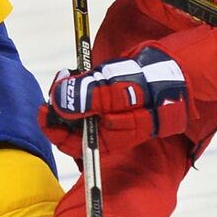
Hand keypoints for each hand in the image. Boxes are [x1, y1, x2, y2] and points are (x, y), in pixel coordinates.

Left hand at [40, 47, 188, 153]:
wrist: (171, 72)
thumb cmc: (147, 89)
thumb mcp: (115, 94)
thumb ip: (86, 99)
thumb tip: (57, 102)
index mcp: (105, 140)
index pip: (69, 143)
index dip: (52, 128)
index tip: (44, 108)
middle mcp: (102, 131)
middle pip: (67, 125)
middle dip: (58, 105)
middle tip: (60, 81)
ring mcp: (103, 115)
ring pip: (73, 109)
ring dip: (67, 92)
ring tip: (69, 74)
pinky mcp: (104, 100)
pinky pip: (82, 97)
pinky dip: (76, 85)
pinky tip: (78, 73)